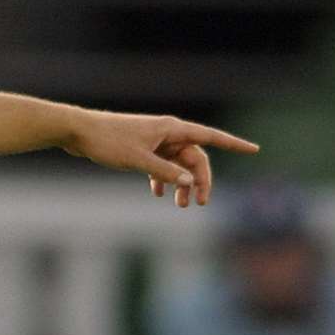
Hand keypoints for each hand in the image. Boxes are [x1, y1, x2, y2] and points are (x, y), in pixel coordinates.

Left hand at [62, 111, 259, 207]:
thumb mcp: (139, 160)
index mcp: (172, 129)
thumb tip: (190, 181)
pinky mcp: (142, 149)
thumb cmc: (108, 141)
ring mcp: (155, 141)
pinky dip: (163, 179)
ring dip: (182, 184)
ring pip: (178, 164)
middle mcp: (167, 133)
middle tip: (199, 204)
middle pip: (195, 158)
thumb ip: (166, 172)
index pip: (210, 137)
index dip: (234, 144)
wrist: (78, 132)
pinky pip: (162, 165)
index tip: (255, 149)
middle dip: (201, 180)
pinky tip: (158, 194)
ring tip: (180, 205)